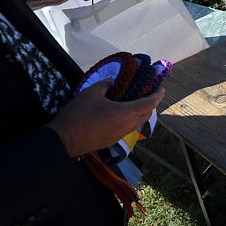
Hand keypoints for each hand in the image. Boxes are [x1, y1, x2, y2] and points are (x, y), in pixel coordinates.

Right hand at [45, 81, 164, 157]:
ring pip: (137, 123)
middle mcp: (127, 126)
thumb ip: (106, 85)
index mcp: (126, 113)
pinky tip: (123, 114)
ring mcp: (119, 135)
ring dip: (141, 113)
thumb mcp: (91, 92)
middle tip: (150, 93)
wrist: (64, 140)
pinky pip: (128, 128)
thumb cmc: (79, 115)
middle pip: (146, 115)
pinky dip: (131, 119)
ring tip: (138, 102)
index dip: (157, 96)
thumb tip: (112, 84)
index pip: (149, 104)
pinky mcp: (111, 141)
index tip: (161, 88)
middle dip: (151, 104)